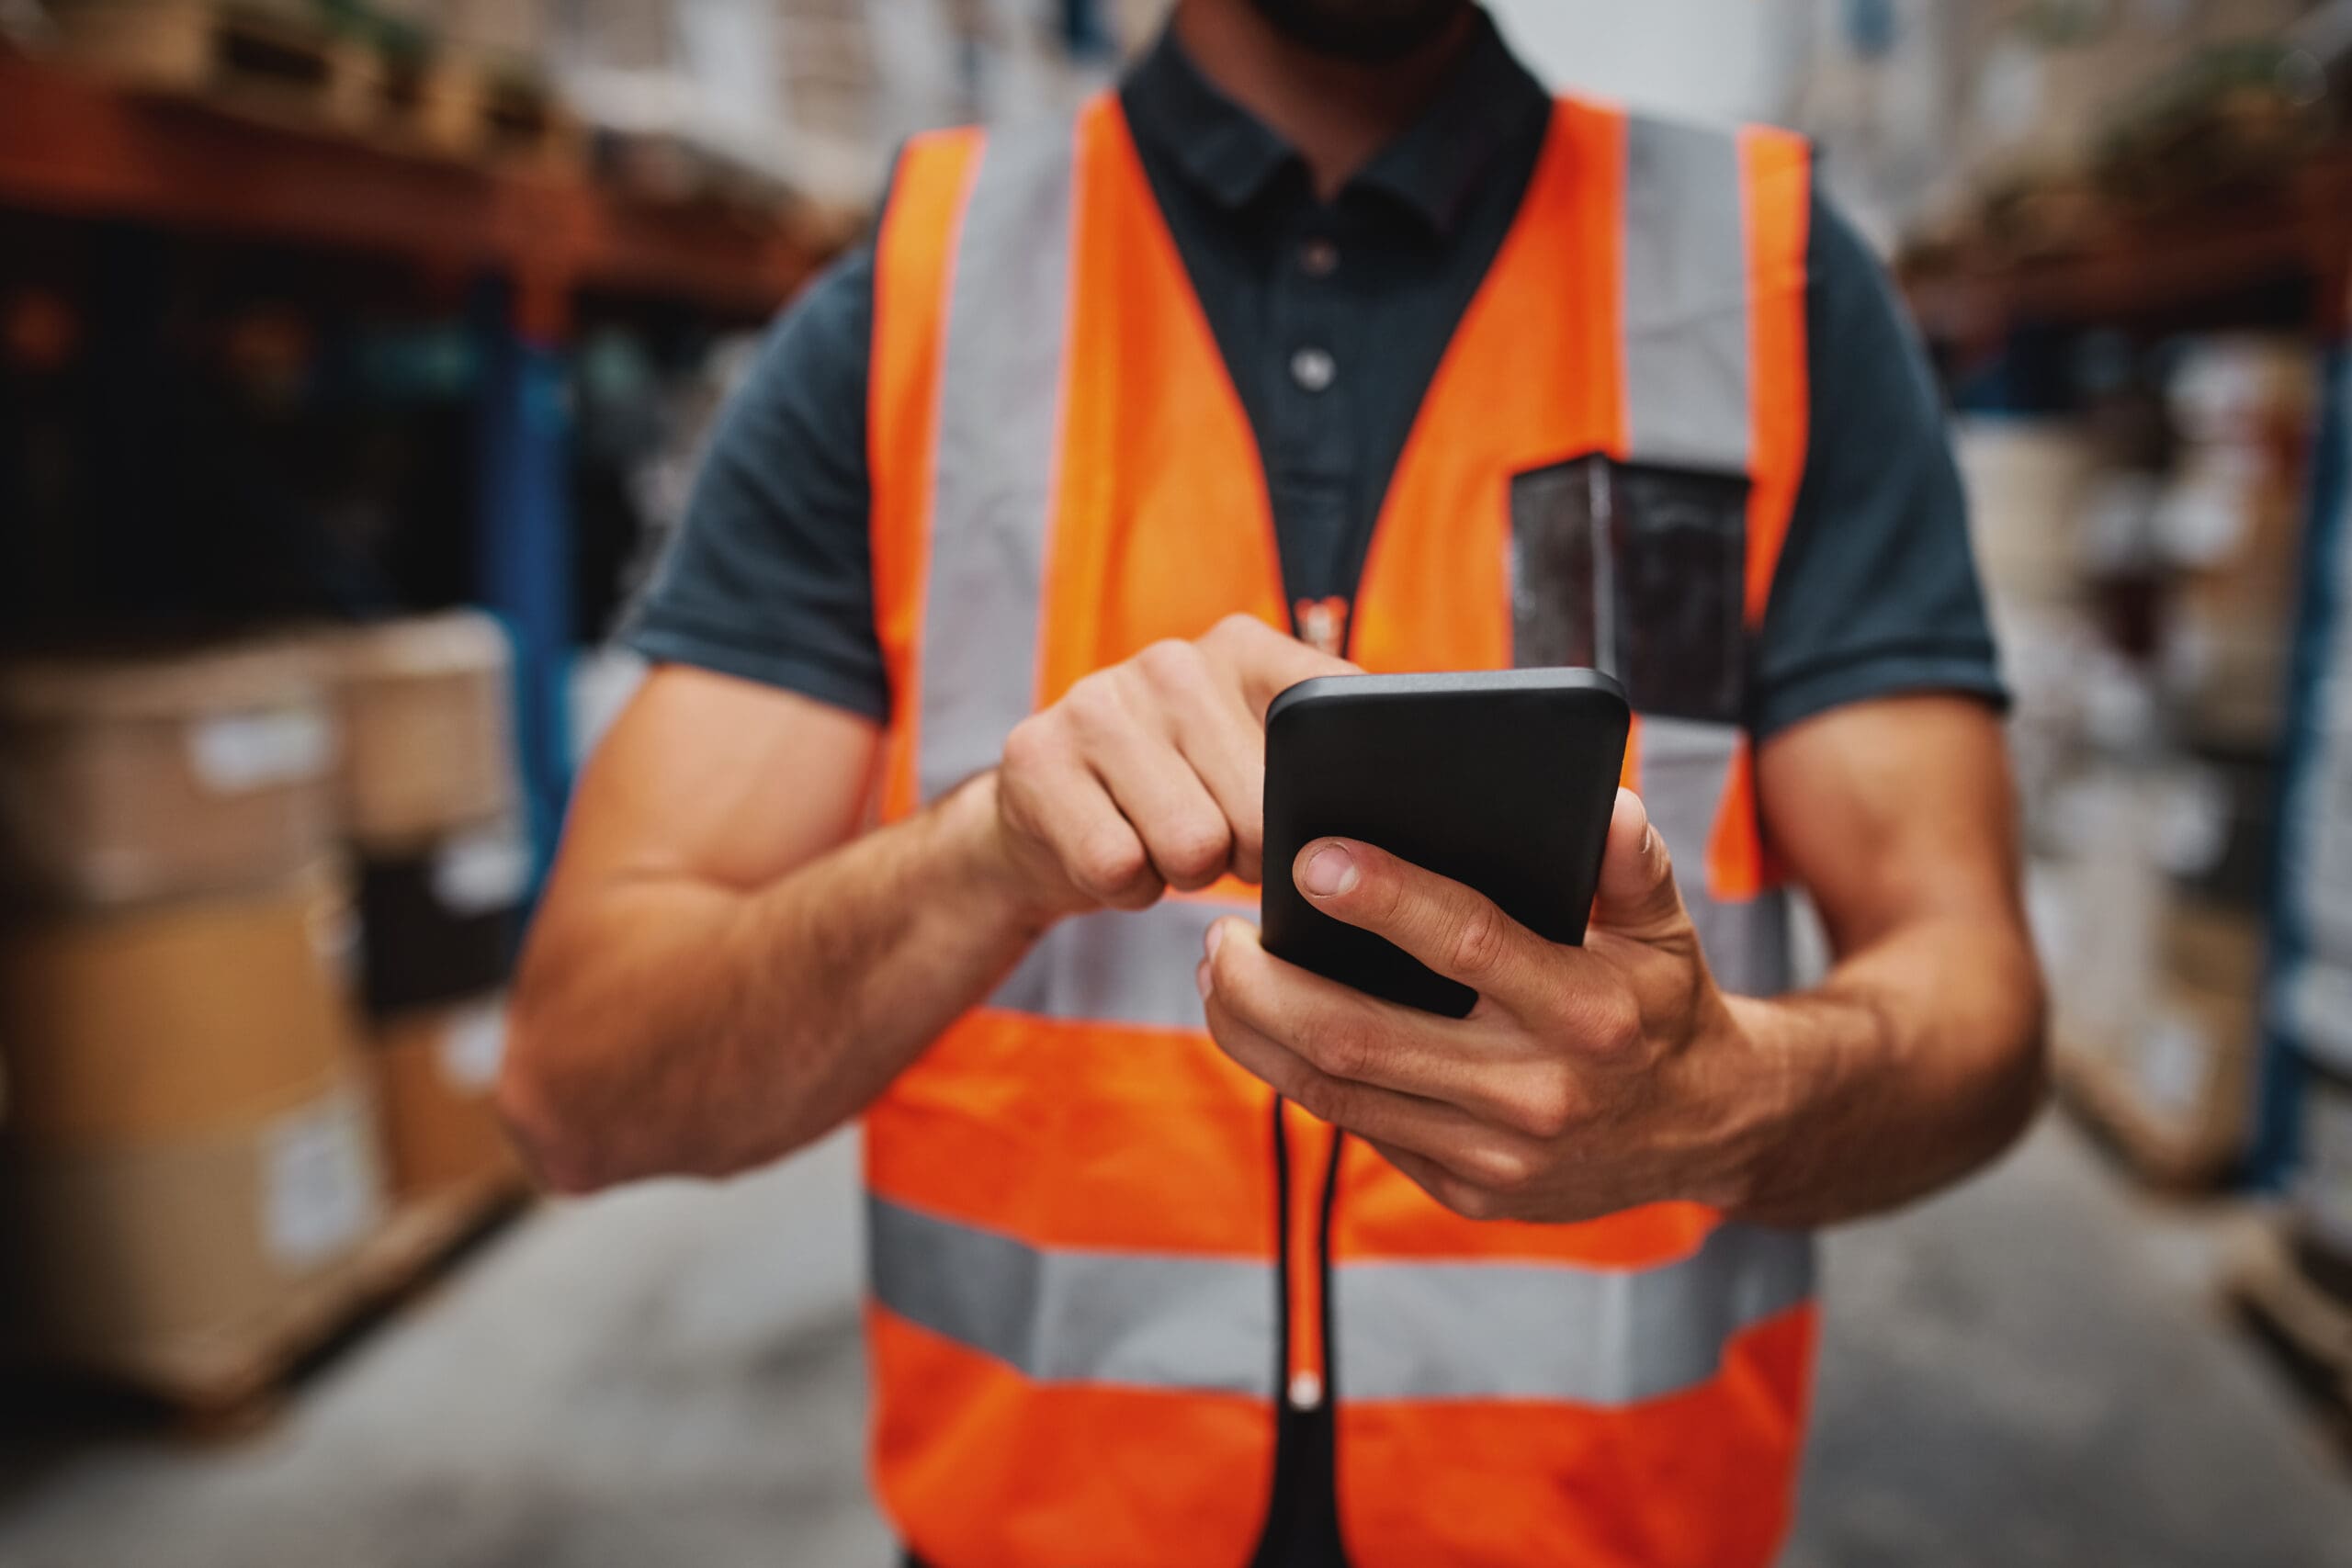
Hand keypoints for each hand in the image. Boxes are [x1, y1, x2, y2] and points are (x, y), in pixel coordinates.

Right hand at [987, 614, 1355, 920]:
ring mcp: (1098, 702)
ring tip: (1167, 848)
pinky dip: (1126, 890)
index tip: (1305, 822)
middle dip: (1248, 856)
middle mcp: (1173, 660)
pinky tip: (1119, 856)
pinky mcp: (1036, 757)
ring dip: (1185, 875)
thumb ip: (1324, 762)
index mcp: (1245, 648)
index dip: (1321, 804)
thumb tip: (1401, 819)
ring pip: (1192, 845)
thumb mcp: (1253, 758)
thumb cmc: (1183, 795)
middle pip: (1262, 811)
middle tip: (1220, 844)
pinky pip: (1117, 868)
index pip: (1327, 725)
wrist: (1043, 813)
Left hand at [1197, 789, 1789, 1223]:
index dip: (1382, 900)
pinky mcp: (1468, 1191)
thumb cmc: (1665, 1001)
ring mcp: (1496, 1156)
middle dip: (1266, 986)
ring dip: (1256, 1034)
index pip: (1466, 942)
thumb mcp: (1668, 923)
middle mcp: (1538, 1091)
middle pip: (1360, 1039)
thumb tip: (1596, 801)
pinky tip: (1265, 1028)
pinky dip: (1299, 1077)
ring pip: (1338, 1095)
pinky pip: (1361, 1129)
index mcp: (1587, 1009)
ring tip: (1219, 975)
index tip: (1309, 858)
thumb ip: (1630, 858)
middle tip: (1218, 933)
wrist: (1710, 1128)